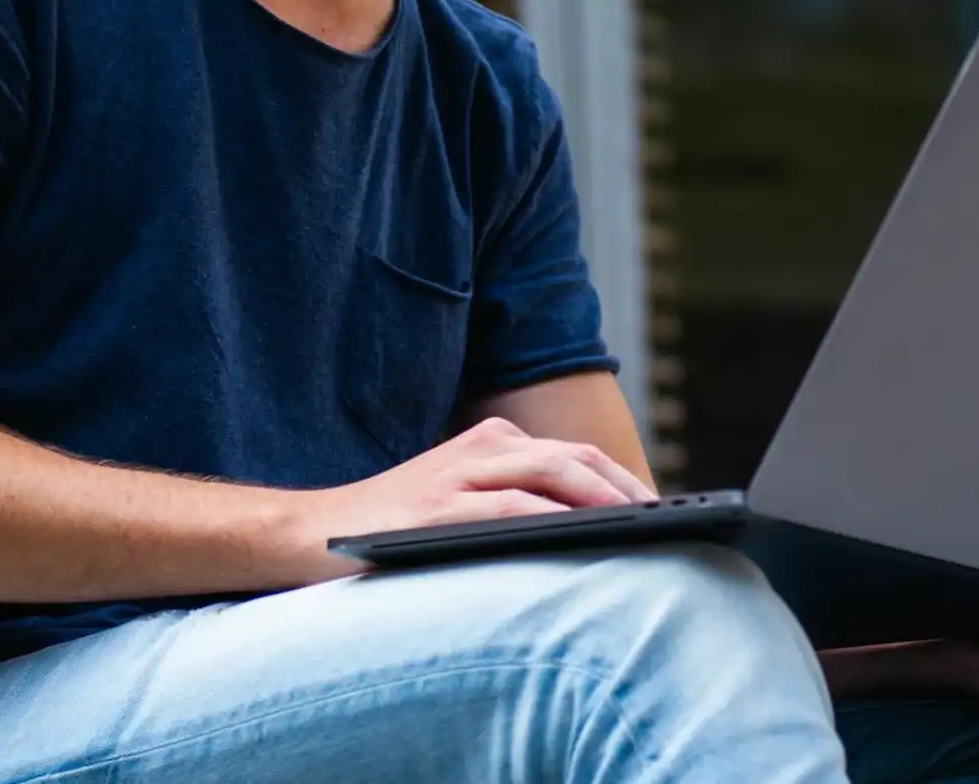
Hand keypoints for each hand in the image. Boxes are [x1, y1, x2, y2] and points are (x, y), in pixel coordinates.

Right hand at [280, 416, 653, 583]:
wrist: (310, 534)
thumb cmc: (394, 529)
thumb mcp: (460, 504)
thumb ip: (514, 505)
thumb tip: (591, 536)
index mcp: (491, 443)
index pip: (575, 457)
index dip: (624, 482)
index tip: (663, 513)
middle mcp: (481, 449)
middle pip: (576, 459)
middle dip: (628, 490)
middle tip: (668, 522)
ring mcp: (458, 475)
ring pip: (553, 474)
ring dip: (604, 499)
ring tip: (642, 528)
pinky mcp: (438, 508)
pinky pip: (510, 507)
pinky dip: (553, 518)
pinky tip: (583, 534)